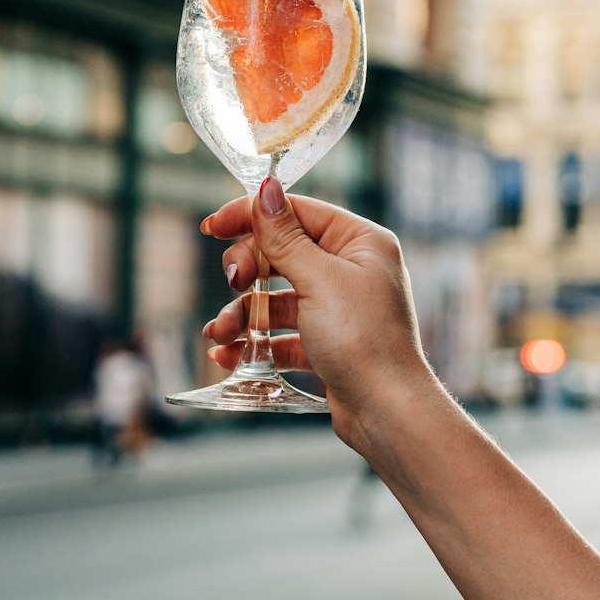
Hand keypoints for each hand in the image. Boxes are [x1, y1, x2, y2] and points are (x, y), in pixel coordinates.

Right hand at [201, 180, 436, 447]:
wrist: (386, 411)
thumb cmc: (364, 340)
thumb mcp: (318, 280)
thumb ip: (284, 237)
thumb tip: (266, 188)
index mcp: (361, 242)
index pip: (298, 212)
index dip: (252, 215)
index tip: (213, 225)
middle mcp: (352, 270)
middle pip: (282, 254)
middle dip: (247, 272)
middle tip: (231, 284)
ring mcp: (339, 307)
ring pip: (277, 298)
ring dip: (243, 314)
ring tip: (219, 334)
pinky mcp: (328, 342)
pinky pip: (282, 334)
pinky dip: (256, 343)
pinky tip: (228, 356)